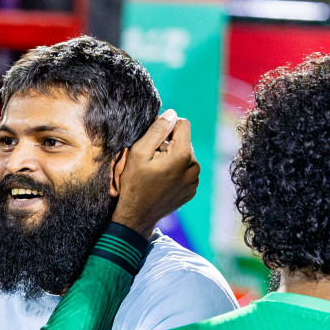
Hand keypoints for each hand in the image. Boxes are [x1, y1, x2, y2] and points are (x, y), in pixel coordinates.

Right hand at [111, 111, 200, 237]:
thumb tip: (172, 114)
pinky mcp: (192, 189)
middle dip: (169, 145)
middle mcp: (194, 167)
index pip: (183, 124)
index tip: (154, 141)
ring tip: (156, 171)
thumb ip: (157, 130)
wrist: (137, 215)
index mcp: (183, 155)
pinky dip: (175, 171)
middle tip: (152, 159)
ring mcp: (194, 180)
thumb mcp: (139, 153)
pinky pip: (186, 170)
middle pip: (184, 141)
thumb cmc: (134, 183)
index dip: (166, 128)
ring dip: (172, 158)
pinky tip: (161, 181)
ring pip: (186, 155)